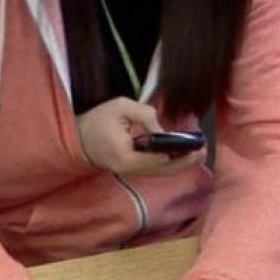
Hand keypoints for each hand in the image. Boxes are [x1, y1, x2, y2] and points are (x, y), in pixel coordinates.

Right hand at [76, 97, 204, 176]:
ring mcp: (129, 172)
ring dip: (180, 164)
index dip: (177, 153)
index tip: (194, 144)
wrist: (76, 138)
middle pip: (162, 170)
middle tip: (203, 150)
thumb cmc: (97, 120)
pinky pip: (154, 169)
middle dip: (185, 162)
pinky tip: (182, 155)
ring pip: (160, 172)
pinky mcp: (130, 169)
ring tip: (198, 153)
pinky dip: (170, 163)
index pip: (156, 158)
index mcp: (125, 156)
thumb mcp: (120, 107)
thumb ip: (143, 114)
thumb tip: (163, 129)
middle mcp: (129, 169)